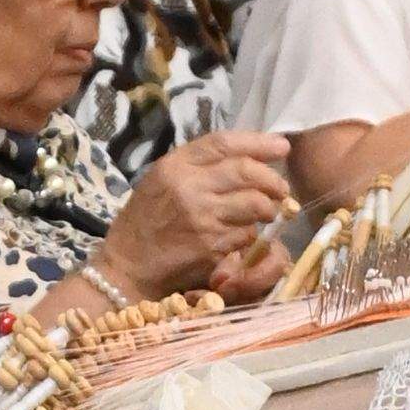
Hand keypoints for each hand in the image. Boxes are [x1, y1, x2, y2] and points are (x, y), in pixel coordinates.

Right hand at [98, 130, 293, 304]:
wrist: (128, 267)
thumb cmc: (145, 221)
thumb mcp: (161, 180)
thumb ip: (196, 165)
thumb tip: (245, 155)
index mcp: (175, 166)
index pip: (224, 143)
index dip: (258, 142)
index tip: (281, 146)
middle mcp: (189, 188)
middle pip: (247, 172)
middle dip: (272, 179)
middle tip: (280, 188)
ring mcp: (202, 219)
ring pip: (254, 204)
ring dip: (268, 208)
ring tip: (267, 211)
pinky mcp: (211, 247)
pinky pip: (246, 234)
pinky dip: (251, 234)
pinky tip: (242, 235)